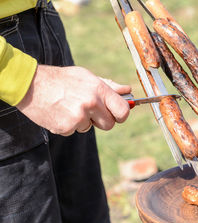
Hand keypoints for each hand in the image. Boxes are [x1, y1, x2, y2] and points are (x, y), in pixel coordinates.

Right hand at [16, 65, 130, 135]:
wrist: (30, 84)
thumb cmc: (61, 79)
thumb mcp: (86, 77)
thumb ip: (109, 86)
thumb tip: (128, 91)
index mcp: (98, 90)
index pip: (123, 111)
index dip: (122, 115)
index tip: (118, 115)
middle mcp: (91, 104)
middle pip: (109, 124)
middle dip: (102, 120)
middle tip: (90, 111)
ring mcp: (78, 117)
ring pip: (90, 127)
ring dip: (82, 121)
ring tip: (69, 106)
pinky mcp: (66, 127)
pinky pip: (74, 131)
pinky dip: (68, 125)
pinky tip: (60, 112)